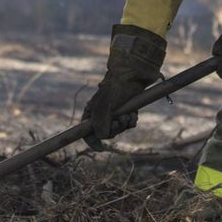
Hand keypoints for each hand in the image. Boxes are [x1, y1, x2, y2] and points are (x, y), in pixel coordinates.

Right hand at [83, 24, 165, 149]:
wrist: (134, 73)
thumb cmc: (116, 87)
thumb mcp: (105, 104)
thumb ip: (100, 122)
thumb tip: (102, 137)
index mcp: (92, 112)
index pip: (87, 132)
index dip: (92, 142)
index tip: (101, 148)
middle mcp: (102, 113)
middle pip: (106, 133)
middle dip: (115, 129)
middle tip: (120, 121)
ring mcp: (114, 112)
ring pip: (119, 129)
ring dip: (125, 124)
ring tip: (128, 114)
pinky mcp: (126, 110)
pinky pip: (128, 123)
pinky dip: (132, 120)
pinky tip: (134, 113)